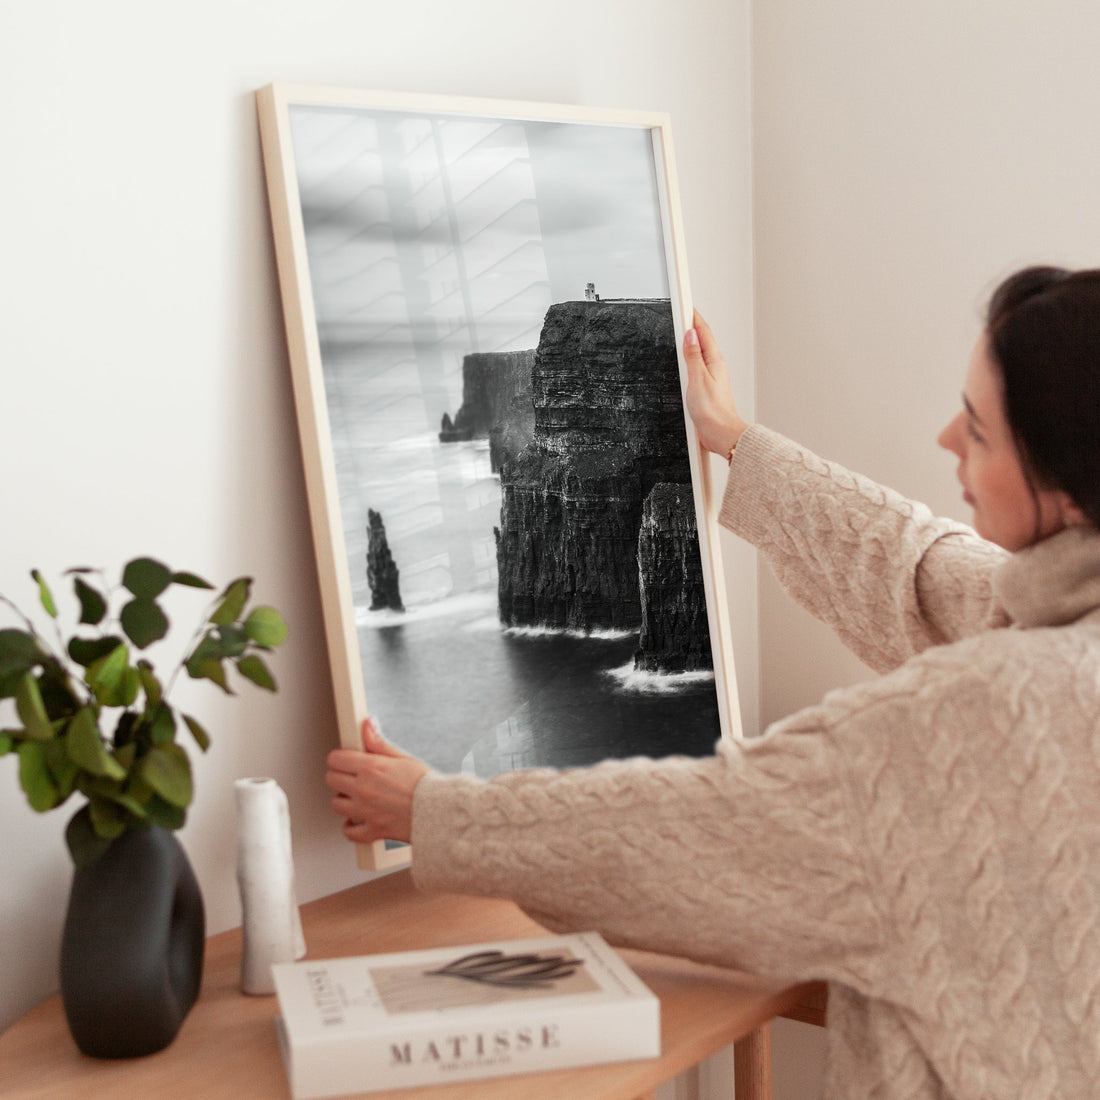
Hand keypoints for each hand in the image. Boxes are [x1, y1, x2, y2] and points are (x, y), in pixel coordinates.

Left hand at [325, 718, 429, 844]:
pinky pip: (349, 832)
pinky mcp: (372, 829)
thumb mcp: (402, 757)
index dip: (340, 758)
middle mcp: (364, 789)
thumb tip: (367, 725)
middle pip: (331, 780)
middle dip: (339, 776)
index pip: (336, 759)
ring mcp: (366, 811)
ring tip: (356, 797)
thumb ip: (379, 743)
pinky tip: (358, 820)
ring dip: (344, 800)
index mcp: (371, 768)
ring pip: (336, 805)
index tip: (345, 760)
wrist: (440, 811)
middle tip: (351, 776)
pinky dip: (351, 827)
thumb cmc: (426, 784)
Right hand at [683, 310, 748, 456]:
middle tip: (683, 311)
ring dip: (692, 341)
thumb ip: (693, 356)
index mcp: (714, 361)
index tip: (686, 304)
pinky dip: (691, 358)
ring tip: (684, 330)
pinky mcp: (707, 387)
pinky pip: (698, 366)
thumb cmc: (713, 412)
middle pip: (702, 340)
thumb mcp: (698, 379)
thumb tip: (690, 335)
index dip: (694, 317)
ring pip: (700, 352)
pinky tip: (686, 360)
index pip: (703, 332)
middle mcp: (715, 366)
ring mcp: (712, 377)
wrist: (721, 434)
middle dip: (692, 325)